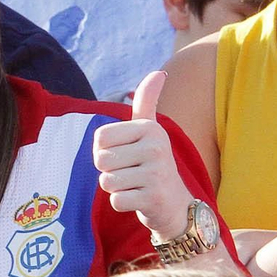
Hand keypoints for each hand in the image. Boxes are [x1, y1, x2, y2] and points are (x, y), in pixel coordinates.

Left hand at [92, 70, 193, 236]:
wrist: (175, 204)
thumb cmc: (153, 164)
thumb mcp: (151, 131)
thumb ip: (146, 102)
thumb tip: (160, 72)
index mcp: (150, 128)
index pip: (100, 137)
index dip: (104, 150)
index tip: (125, 155)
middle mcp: (156, 147)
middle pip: (101, 160)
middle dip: (109, 171)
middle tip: (131, 173)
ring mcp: (156, 173)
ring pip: (106, 181)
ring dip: (116, 188)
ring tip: (136, 185)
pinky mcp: (152, 198)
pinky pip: (116, 201)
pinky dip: (122, 203)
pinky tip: (139, 199)